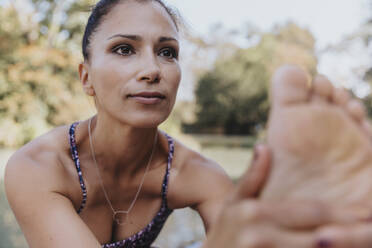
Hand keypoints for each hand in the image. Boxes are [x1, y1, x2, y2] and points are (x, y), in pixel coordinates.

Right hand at [203, 145, 368, 247]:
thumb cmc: (223, 234)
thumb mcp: (233, 204)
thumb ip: (251, 177)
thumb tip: (263, 146)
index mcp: (255, 213)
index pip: (311, 212)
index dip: (343, 213)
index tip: (368, 211)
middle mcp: (261, 235)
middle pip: (321, 236)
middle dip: (353, 234)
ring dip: (344, 246)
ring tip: (366, 239)